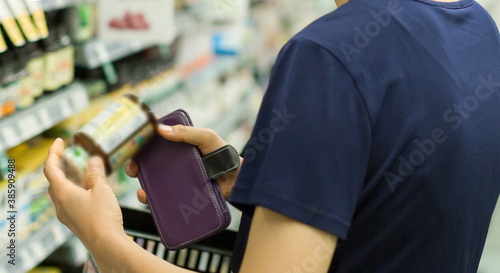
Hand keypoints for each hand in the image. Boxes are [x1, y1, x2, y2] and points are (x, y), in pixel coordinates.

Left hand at [44, 138, 124, 248]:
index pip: (51, 168)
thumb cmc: (102, 217)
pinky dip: (75, 191)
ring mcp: (66, 215)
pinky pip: (70, 202)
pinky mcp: (75, 222)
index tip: (59, 141)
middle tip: (70, 156)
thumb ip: (96, 174)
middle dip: (60, 166)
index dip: (53, 152)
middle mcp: (60, 204)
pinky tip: (88, 191)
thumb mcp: (101, 190)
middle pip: (54, 180)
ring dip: (69, 179)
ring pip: (62, 192)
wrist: (106, 244)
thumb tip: (93, 160)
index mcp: (62, 193)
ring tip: (82, 172)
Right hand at [125, 124, 241, 202]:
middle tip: (132, 167)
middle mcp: (174, 161)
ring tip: (138, 182)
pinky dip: (149, 198)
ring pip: (151, 179)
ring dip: (140, 180)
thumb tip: (160, 129)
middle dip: (135, 162)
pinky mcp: (179, 194)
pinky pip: (160, 197)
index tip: (131, 142)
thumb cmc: (224, 154)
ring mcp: (175, 178)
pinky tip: (145, 196)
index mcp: (178, 145)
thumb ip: (187, 132)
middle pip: (148, 160)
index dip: (141, 141)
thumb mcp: (207, 138)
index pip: (155, 140)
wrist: (237, 181)